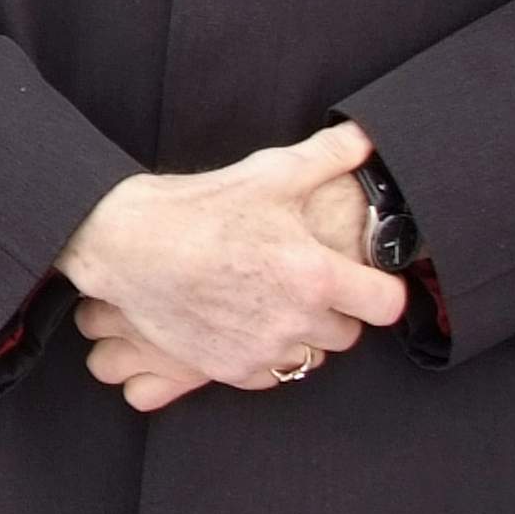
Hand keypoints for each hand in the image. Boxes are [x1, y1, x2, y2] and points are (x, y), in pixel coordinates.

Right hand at [55, 123, 408, 394]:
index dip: (381, 289)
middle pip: (349, 334)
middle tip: (308, 283)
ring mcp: (262, 350)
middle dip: (337, 311)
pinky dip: (267, 354)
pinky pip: (271, 374)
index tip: (366, 280)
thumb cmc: (199, 208)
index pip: (388, 305)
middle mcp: (296, 321)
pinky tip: (248, 322)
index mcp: (316, 275)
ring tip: (275, 303)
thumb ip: (329, 156)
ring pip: (310, 357)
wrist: (126, 246)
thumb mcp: (270, 173)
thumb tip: (365, 139)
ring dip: (302, 336)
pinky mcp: (229, 369)